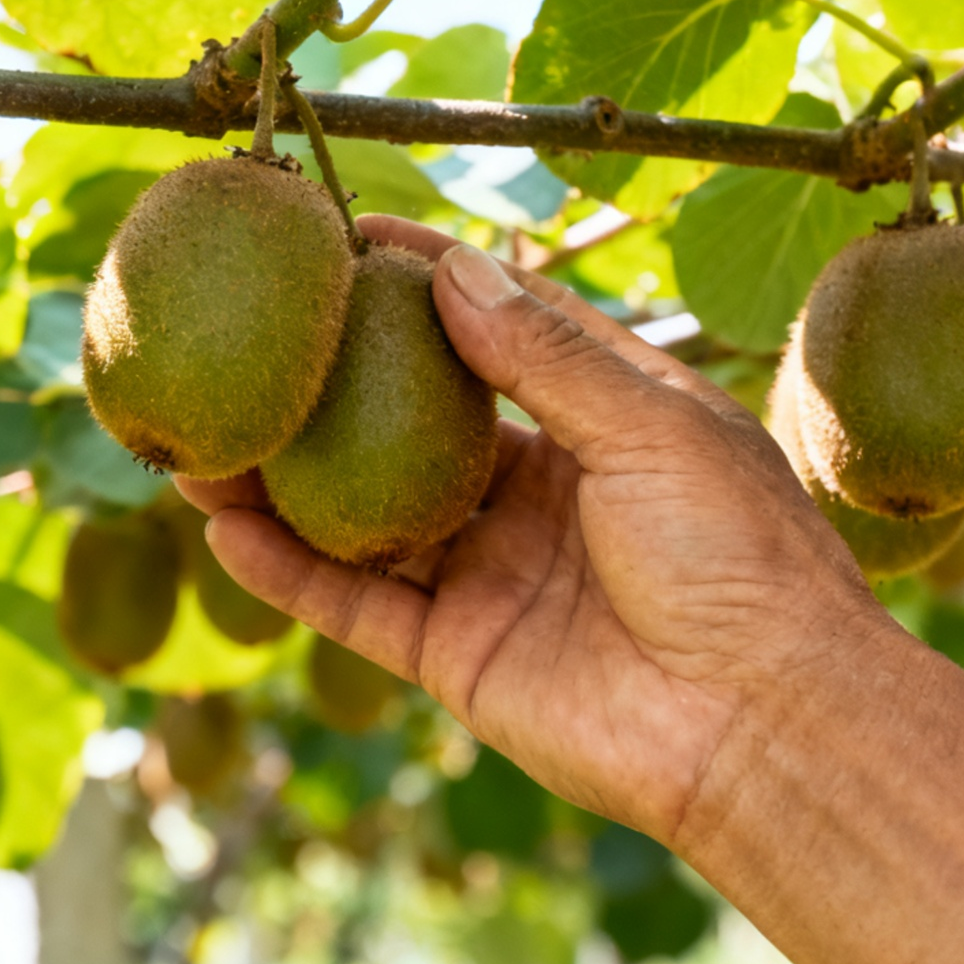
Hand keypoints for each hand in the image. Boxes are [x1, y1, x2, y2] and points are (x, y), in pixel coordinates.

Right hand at [179, 215, 898, 844]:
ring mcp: (491, 573)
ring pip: (361, 513)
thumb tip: (453, 268)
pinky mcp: (456, 654)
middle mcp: (538, 493)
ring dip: (282, 480)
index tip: (345, 235)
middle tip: (249, 331)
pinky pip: (354, 603)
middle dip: (331, 380)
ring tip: (199, 436)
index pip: (497, 332)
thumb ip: (545, 355)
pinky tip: (221, 529)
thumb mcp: (651, 428)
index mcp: (603, 423)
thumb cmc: (742, 561)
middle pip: (409, 421)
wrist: (763, 727)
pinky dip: (286, 570)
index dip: (425, 281)